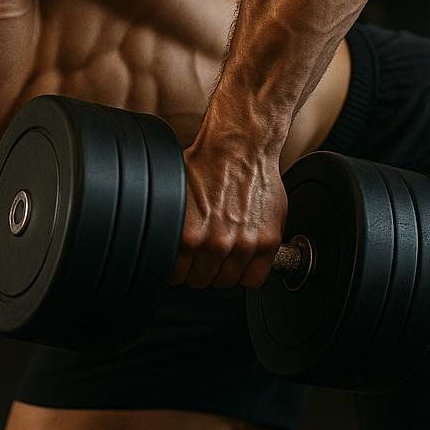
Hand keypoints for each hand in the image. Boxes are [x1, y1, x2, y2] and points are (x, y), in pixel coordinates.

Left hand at [172, 143, 286, 289]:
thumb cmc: (208, 165)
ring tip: (223, 253)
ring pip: (227, 282)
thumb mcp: (175, 196)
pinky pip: (254, 279)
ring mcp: (243, 245)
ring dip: (223, 271)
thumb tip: (163, 245)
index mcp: (188, 236)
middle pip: (200, 281)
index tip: (183, 263)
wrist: (240, 147)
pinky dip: (249, 273)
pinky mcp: (267, 242)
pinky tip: (243, 259)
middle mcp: (215, 244)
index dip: (179, 269)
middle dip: (199, 269)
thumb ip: (174, 227)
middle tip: (204, 255)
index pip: (177, 277)